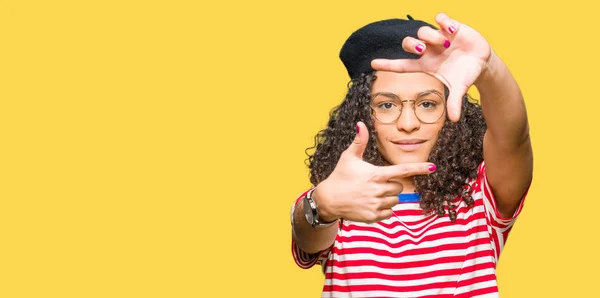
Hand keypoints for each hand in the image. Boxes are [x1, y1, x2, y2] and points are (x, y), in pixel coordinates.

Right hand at [313, 122, 435, 223]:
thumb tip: (361, 124)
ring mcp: (376, 204)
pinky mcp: (373, 217)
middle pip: (399, 186)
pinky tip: (370, 204)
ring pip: (395, 200)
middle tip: (375, 183)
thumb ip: (359, 141)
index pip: (402, 170)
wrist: (328, 199)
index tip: (432, 167)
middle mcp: (378, 190)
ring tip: (371, 194)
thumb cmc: (340, 176)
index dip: (419, 168)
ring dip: (388, 197)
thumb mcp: (348, 157)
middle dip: (391, 184)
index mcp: (375, 174)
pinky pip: (389, 213)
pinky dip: (384, 209)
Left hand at [371, 12, 491, 121]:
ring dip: (431, 36)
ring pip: (423, 31)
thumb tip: (454, 120)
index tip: (372, 64)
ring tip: (446, 43)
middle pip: (408, 43)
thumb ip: (454, 102)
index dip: (387, 64)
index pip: (402, 65)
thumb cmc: (465, 75)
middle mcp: (428, 50)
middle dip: (412, 44)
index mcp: (425, 65)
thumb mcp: (459, 88)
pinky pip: (440, 18)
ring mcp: (438, 37)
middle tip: (424, 48)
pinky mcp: (450, 27)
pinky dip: (443, 21)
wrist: (481, 61)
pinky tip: (452, 30)